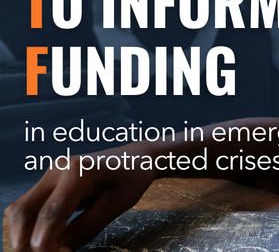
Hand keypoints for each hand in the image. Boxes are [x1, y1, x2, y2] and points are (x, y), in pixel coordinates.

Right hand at [4, 145, 155, 251]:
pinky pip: (30, 207)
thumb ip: (84, 230)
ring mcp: (51, 173)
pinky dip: (32, 226)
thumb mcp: (114, 208)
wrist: (136, 157)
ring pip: (20, 209)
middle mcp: (57, 169)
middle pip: (23, 211)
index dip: (46, 243)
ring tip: (46, 250)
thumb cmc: (132, 179)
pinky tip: (48, 239)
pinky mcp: (49, 181)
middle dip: (25, 241)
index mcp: (78, 172)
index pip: (51, 214)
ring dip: (25, 234)